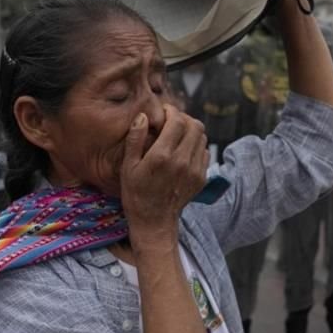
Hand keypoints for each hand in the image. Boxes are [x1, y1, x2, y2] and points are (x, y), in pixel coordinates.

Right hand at [120, 105, 208, 245]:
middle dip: (184, 118)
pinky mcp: (201, 178)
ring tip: (177, 135)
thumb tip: (143, 116)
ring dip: (191, 131)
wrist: (154, 221)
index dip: (172, 111)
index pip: (177, 121)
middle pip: (195, 125)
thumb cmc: (135, 193)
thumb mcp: (128, 166)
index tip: (164, 112)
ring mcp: (194, 170)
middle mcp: (182, 161)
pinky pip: (205, 152)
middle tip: (172, 121)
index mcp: (162, 156)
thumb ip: (135, 139)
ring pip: (202, 137)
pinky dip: (196, 146)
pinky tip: (183, 151)